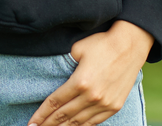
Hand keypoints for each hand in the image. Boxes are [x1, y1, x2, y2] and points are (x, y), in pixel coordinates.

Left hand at [27, 21, 153, 125]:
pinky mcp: (114, 106)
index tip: (31, 123)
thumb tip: (56, 74)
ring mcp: (104, 104)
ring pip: (79, 122)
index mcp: (80, 82)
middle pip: (64, 116)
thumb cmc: (101, 43)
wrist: (130, 46)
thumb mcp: (77, 49)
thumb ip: (65, 65)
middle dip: (48, 124)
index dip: (42, 114)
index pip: (55, 102)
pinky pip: (94, 122)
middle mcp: (92, 96)